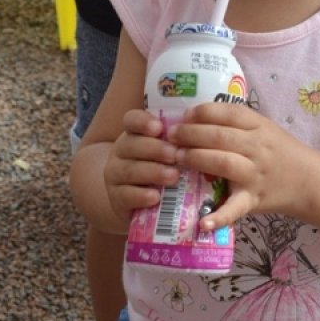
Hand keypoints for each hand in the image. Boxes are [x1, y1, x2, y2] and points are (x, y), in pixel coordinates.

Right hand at [103, 108, 182, 222]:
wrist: (136, 200)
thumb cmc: (159, 169)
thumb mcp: (167, 152)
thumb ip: (177, 141)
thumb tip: (204, 132)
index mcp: (133, 134)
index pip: (131, 120)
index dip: (143, 122)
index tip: (159, 128)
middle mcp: (120, 152)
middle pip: (131, 145)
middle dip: (155, 149)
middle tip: (175, 155)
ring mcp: (115, 175)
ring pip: (129, 170)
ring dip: (153, 172)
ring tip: (173, 176)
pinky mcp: (116, 199)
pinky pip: (125, 195)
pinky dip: (141, 196)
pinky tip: (155, 197)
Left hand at [167, 101, 316, 228]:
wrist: (307, 180)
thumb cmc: (279, 151)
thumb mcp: (264, 129)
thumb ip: (235, 123)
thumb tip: (194, 117)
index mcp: (259, 126)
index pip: (229, 113)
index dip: (203, 112)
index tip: (184, 115)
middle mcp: (258, 147)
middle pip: (220, 136)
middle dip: (190, 134)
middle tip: (170, 137)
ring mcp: (255, 174)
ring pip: (223, 162)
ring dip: (196, 158)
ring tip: (177, 158)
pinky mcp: (253, 200)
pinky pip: (234, 208)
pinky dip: (218, 217)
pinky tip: (201, 222)